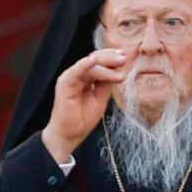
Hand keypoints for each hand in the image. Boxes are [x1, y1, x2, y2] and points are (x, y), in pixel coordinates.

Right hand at [41, 48, 123, 164]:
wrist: (69, 134)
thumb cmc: (82, 119)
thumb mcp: (101, 98)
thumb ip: (107, 84)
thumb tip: (119, 71)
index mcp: (86, 77)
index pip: (99, 63)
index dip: (112, 59)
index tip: (126, 57)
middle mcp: (78, 75)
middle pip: (95, 60)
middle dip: (111, 58)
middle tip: (124, 59)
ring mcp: (70, 78)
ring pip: (90, 64)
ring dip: (105, 62)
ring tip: (119, 64)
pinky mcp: (65, 83)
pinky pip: (76, 70)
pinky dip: (85, 64)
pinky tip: (94, 60)